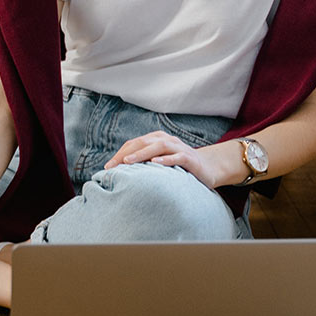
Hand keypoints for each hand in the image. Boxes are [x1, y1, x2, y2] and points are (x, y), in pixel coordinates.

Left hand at [104, 131, 220, 189]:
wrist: (208, 168)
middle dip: (125, 154)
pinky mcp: (190, 158)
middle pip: (142, 143)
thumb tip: (119, 174)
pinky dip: (166, 159)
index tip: (106, 167)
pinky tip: (155, 163)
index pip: (133, 144)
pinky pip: (177, 157)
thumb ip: (144, 165)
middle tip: (111, 166)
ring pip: (158, 146)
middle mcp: (166, 140)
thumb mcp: (159, 164)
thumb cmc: (178, 167)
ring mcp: (178, 148)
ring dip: (142, 154)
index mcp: (156, 140)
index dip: (119, 154)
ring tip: (128, 161)